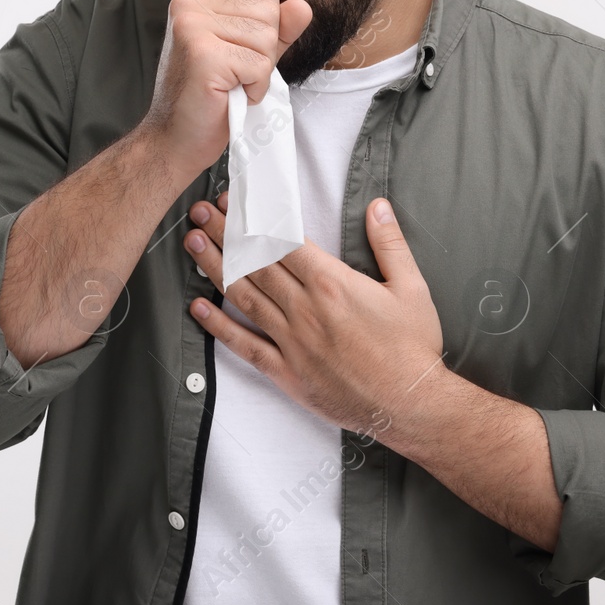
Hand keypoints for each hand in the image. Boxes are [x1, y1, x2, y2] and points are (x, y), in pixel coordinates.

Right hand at [140, 0, 311, 175]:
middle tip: (233, 74)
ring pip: (267, 39)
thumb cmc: (211, 97)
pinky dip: (254, 89)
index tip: (235, 55)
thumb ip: (278, 28)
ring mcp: (193, 26)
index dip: (265, 30)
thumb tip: (303, 5)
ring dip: (259, 72)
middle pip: (269, 13)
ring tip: (230, 85)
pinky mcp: (204, 55)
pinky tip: (230, 95)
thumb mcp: (251, 52)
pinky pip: (260, 66)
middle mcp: (191, 3)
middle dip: (264, 52)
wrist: (177, 139)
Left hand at [183, 192, 446, 440]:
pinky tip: (199, 307)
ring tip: (192, 243)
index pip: (282, 240)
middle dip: (225, 232)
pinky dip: (219, 327)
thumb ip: (390, 244)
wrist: (409, 405)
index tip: (236, 199)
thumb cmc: (412, 348)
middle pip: (255, 263)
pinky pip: (245, 346)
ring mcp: (292, 342)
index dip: (254, 217)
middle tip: (202, 210)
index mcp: (332, 284)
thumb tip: (377, 206)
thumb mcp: (411, 288)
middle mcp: (305, 310)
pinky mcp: (287, 372)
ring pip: (243, 297)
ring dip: (214, 267)